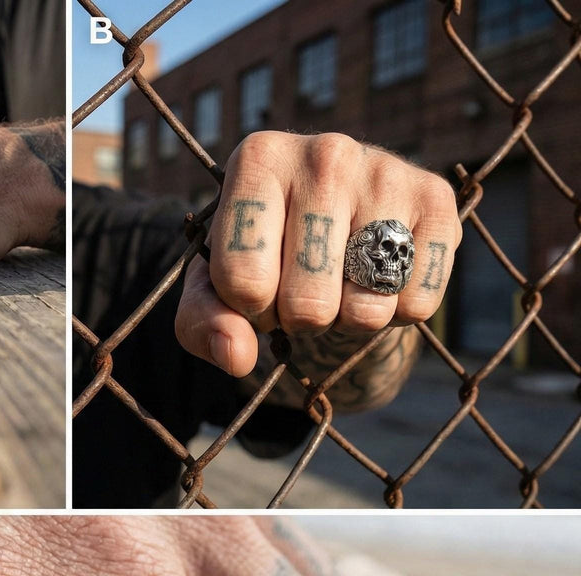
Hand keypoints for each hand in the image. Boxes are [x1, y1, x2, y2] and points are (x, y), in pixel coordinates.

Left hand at [175, 131, 461, 410]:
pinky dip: (397, 314)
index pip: (243, 280)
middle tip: (303, 288)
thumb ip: (205, 323)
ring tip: (341, 282)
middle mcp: (325, 152)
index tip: (256, 287)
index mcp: (257, 160)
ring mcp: (386, 172)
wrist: (338, 230)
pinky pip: (416, 302)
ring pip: (364, 308)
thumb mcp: (214, 289)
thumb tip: (236, 356)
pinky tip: (382, 277)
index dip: (249, 309)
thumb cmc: (263, 260)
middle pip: (307, 303)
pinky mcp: (436, 199)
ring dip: (349, 319)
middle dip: (300, 320)